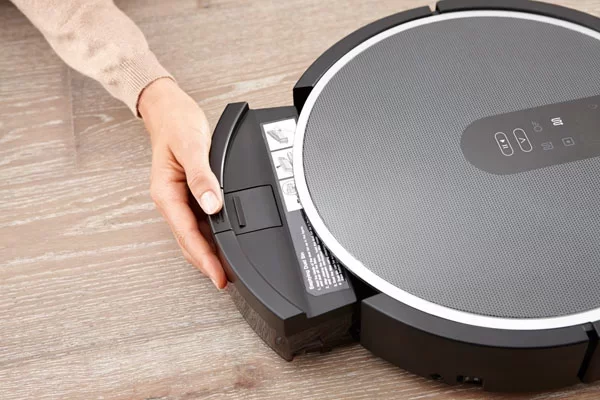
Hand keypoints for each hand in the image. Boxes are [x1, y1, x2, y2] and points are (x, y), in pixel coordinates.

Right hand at [139, 78, 226, 288]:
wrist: (169, 109)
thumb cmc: (175, 123)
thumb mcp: (191, 147)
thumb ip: (203, 177)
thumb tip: (213, 205)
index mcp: (166, 193)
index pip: (187, 234)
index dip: (204, 258)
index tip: (217, 276)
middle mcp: (170, 200)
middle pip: (188, 241)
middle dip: (205, 263)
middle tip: (224, 280)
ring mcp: (179, 198)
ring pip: (193, 234)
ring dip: (207, 252)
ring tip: (225, 268)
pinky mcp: (188, 193)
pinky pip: (198, 221)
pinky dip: (210, 235)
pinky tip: (222, 241)